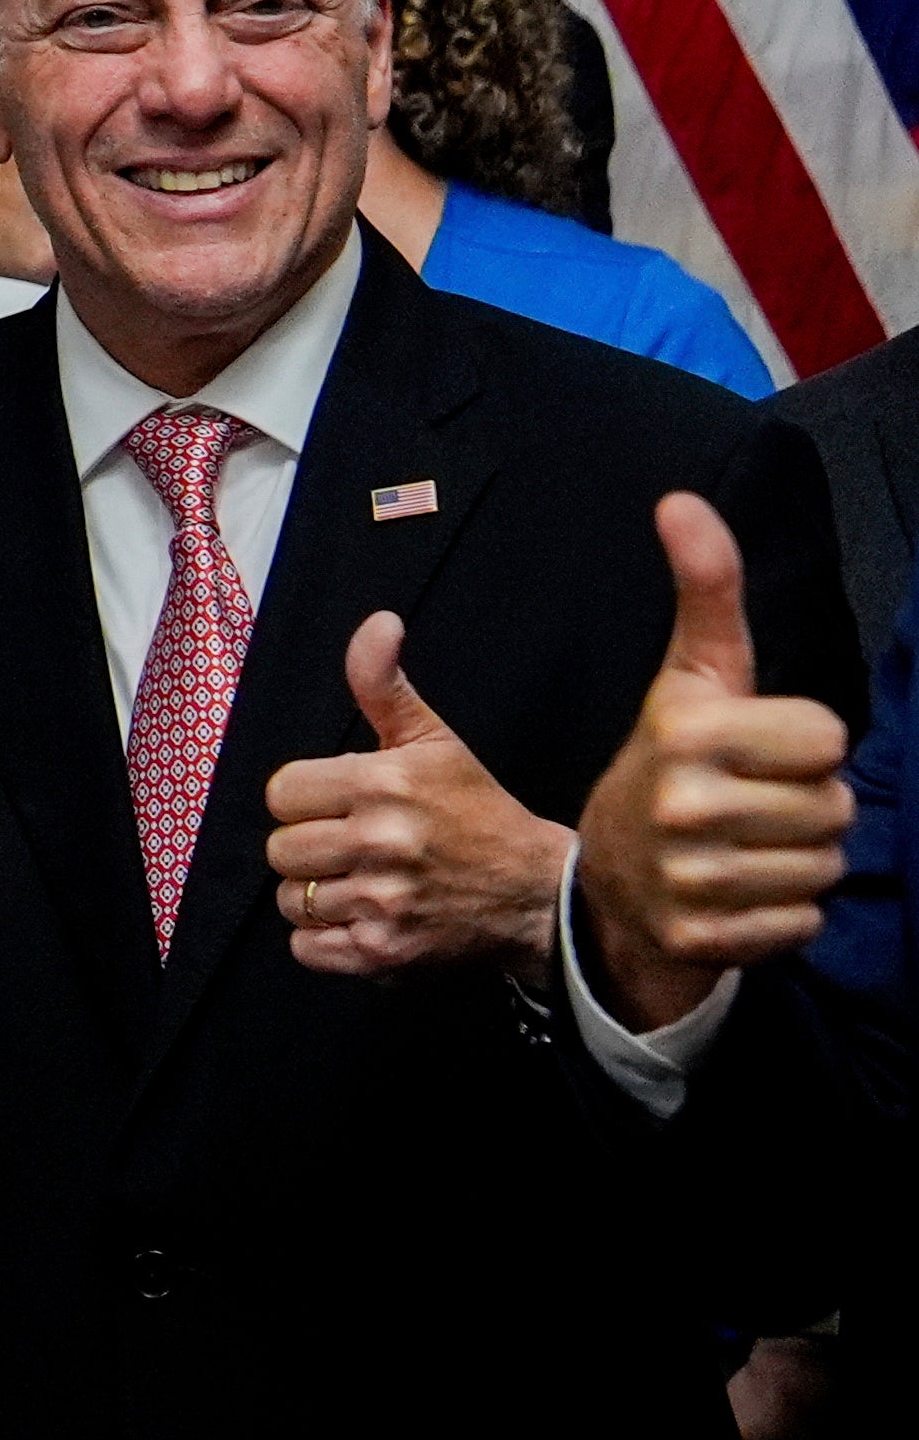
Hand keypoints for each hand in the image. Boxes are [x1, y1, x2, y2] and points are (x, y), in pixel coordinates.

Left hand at [260, 612, 571, 976]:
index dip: (307, 799)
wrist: (538, 894)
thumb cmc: (477, 813)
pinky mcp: (384, 952)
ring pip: (290, 900)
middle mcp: (380, 841)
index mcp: (384, 783)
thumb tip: (376, 624)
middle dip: (311, 848)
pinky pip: (306, 947)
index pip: (281, 793)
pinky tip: (365, 919)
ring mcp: (382, 901)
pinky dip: (325, 940)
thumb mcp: (434, 741)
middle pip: (280, 849)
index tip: (344, 805)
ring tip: (366, 883)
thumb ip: (384, 686)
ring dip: (318, 896)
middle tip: (357, 848)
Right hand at [574, 493, 853, 1029]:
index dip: (804, 748)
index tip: (753, 755)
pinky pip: (803, 924)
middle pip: (835, 807)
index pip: (829, 739)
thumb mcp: (688, 678)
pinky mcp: (702, 938)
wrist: (604, 886)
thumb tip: (681, 500)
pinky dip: (781, 918)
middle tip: (750, 809)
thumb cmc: (667, 767)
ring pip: (826, 869)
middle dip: (807, 810)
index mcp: (686, 735)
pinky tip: (738, 898)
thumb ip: (704, 592)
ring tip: (745, 853)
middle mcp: (682, 807)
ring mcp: (690, 879)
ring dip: (799, 865)